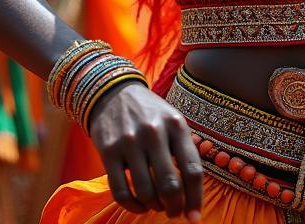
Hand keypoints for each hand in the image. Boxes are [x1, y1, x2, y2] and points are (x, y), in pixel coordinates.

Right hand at [89, 81, 202, 219]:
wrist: (114, 94)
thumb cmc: (151, 113)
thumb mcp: (173, 121)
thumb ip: (183, 150)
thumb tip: (193, 192)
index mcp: (176, 124)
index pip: (192, 170)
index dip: (196, 198)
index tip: (195, 217)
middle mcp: (154, 132)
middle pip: (170, 185)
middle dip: (174, 207)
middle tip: (174, 213)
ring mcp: (129, 142)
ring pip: (146, 191)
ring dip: (154, 207)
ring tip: (157, 206)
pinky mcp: (108, 152)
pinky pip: (121, 192)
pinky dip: (133, 206)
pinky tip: (140, 205)